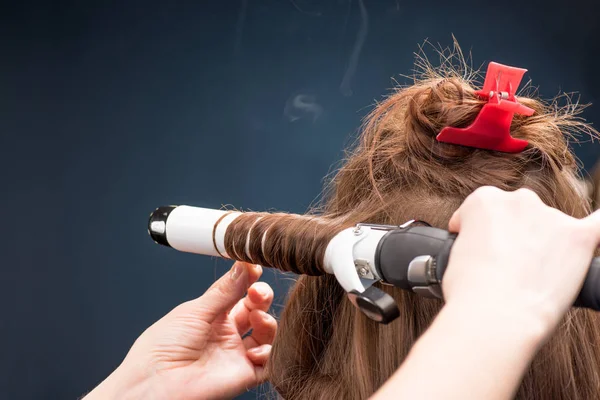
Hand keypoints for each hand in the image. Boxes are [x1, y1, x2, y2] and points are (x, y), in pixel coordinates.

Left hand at [86, 262, 276, 399]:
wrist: (155, 384)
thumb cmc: (162, 347)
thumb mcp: (196, 310)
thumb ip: (226, 290)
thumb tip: (245, 264)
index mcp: (210, 315)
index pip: (238, 292)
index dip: (249, 280)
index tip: (256, 268)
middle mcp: (225, 333)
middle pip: (255, 309)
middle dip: (261, 296)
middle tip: (257, 292)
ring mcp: (235, 354)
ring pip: (266, 334)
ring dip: (268, 322)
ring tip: (257, 319)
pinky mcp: (244, 375)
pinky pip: (269, 363)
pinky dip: (270, 352)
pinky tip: (255, 349)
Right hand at [444, 186, 599, 337]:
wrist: (494, 317)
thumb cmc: (468, 293)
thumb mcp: (453, 254)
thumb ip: (472, 241)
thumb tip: (485, 253)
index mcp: (483, 200)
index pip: (481, 210)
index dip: (477, 234)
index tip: (477, 251)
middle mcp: (518, 200)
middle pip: (518, 213)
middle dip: (512, 235)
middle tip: (504, 267)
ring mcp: (552, 217)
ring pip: (550, 226)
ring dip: (542, 243)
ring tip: (529, 277)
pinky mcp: (580, 238)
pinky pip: (599, 225)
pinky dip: (595, 229)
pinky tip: (588, 238)